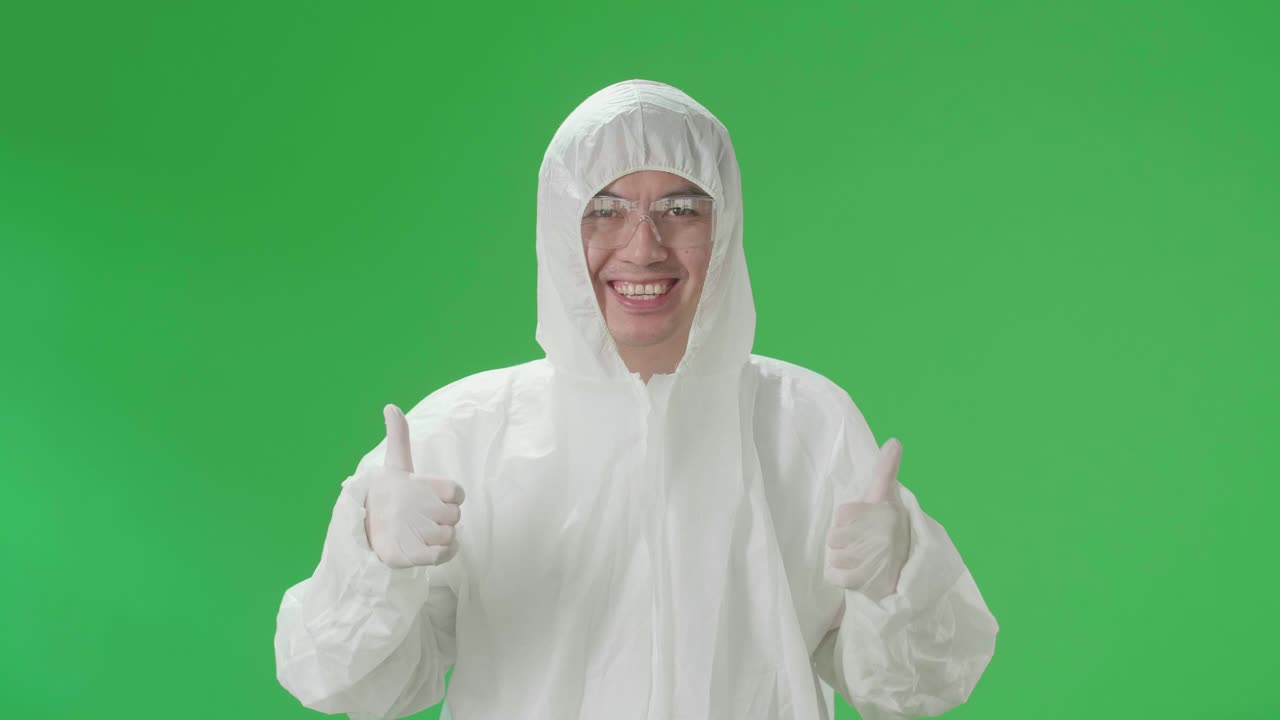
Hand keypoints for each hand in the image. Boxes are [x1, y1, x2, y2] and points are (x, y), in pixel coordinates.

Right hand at [362, 404, 465, 568]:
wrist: (363, 529)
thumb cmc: (389, 494)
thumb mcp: (396, 465)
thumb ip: (399, 436)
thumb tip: (390, 406)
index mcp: (421, 485)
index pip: (457, 492)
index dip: (449, 497)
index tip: (431, 498)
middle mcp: (421, 508)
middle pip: (455, 515)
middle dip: (444, 518)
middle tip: (423, 517)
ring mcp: (417, 531)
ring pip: (451, 534)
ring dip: (442, 536)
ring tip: (422, 532)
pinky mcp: (415, 554)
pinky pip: (446, 554)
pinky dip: (445, 553)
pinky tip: (430, 547)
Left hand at [824, 437, 909, 600]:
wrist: (908, 571)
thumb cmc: (889, 528)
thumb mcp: (887, 497)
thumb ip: (886, 469)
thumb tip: (894, 440)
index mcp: (882, 511)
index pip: (841, 515)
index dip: (847, 523)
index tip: (864, 526)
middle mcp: (881, 534)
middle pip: (833, 537)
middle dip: (844, 543)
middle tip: (864, 546)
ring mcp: (875, 559)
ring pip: (833, 556)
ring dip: (843, 561)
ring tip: (862, 560)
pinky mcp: (868, 582)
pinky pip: (834, 576)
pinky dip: (841, 578)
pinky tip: (858, 574)